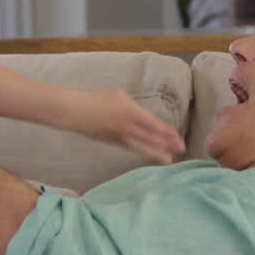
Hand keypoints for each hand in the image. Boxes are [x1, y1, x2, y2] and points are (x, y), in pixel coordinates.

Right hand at [68, 87, 185, 164]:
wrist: (74, 110)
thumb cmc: (96, 98)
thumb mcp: (119, 94)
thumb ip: (133, 106)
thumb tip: (141, 115)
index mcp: (131, 112)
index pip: (155, 126)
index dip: (168, 133)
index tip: (178, 139)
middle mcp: (128, 127)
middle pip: (151, 139)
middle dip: (167, 145)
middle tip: (180, 151)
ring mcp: (119, 137)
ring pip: (142, 147)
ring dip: (156, 153)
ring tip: (168, 160)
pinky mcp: (112, 142)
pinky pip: (131, 148)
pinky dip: (142, 150)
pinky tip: (148, 152)